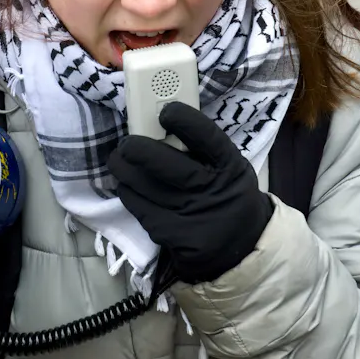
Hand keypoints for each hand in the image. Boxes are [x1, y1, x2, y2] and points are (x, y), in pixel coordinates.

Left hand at [108, 101, 273, 283]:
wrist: (241, 246)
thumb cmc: (227, 195)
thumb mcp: (230, 170)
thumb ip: (203, 152)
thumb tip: (161, 126)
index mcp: (231, 167)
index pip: (207, 138)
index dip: (184, 121)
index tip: (166, 112)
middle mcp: (214, 191)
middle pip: (170, 166)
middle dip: (140, 150)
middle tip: (126, 143)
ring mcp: (195, 217)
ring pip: (149, 189)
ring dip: (125, 171)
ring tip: (118, 160)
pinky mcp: (177, 238)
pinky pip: (142, 211)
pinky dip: (129, 194)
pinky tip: (126, 186)